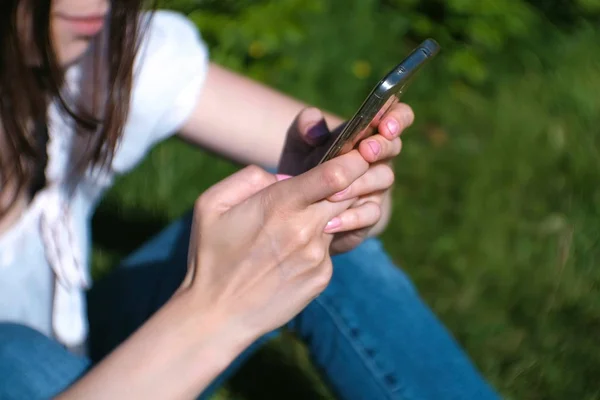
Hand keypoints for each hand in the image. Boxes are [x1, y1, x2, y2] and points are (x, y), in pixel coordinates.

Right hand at [178, 152, 367, 337]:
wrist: (217, 314)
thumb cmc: (210, 255)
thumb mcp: (211, 204)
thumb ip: (249, 178)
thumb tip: (283, 179)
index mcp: (280, 205)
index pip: (336, 175)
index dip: (353, 161)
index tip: (355, 154)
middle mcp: (306, 229)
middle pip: (347, 196)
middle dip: (345, 187)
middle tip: (326, 187)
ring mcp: (317, 256)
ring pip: (335, 222)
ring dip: (322, 218)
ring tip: (288, 231)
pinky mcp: (322, 277)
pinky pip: (327, 249)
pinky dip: (314, 246)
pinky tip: (286, 258)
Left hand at [278, 104, 413, 253]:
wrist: (300, 203)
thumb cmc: (304, 164)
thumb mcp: (298, 142)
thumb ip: (304, 125)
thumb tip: (315, 132)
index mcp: (367, 133)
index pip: (395, 116)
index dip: (397, 117)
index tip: (384, 123)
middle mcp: (378, 158)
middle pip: (394, 146)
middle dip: (382, 146)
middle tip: (366, 150)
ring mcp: (376, 186)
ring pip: (384, 179)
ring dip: (362, 182)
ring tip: (334, 191)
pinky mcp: (369, 214)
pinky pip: (371, 214)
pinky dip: (351, 218)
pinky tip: (330, 221)